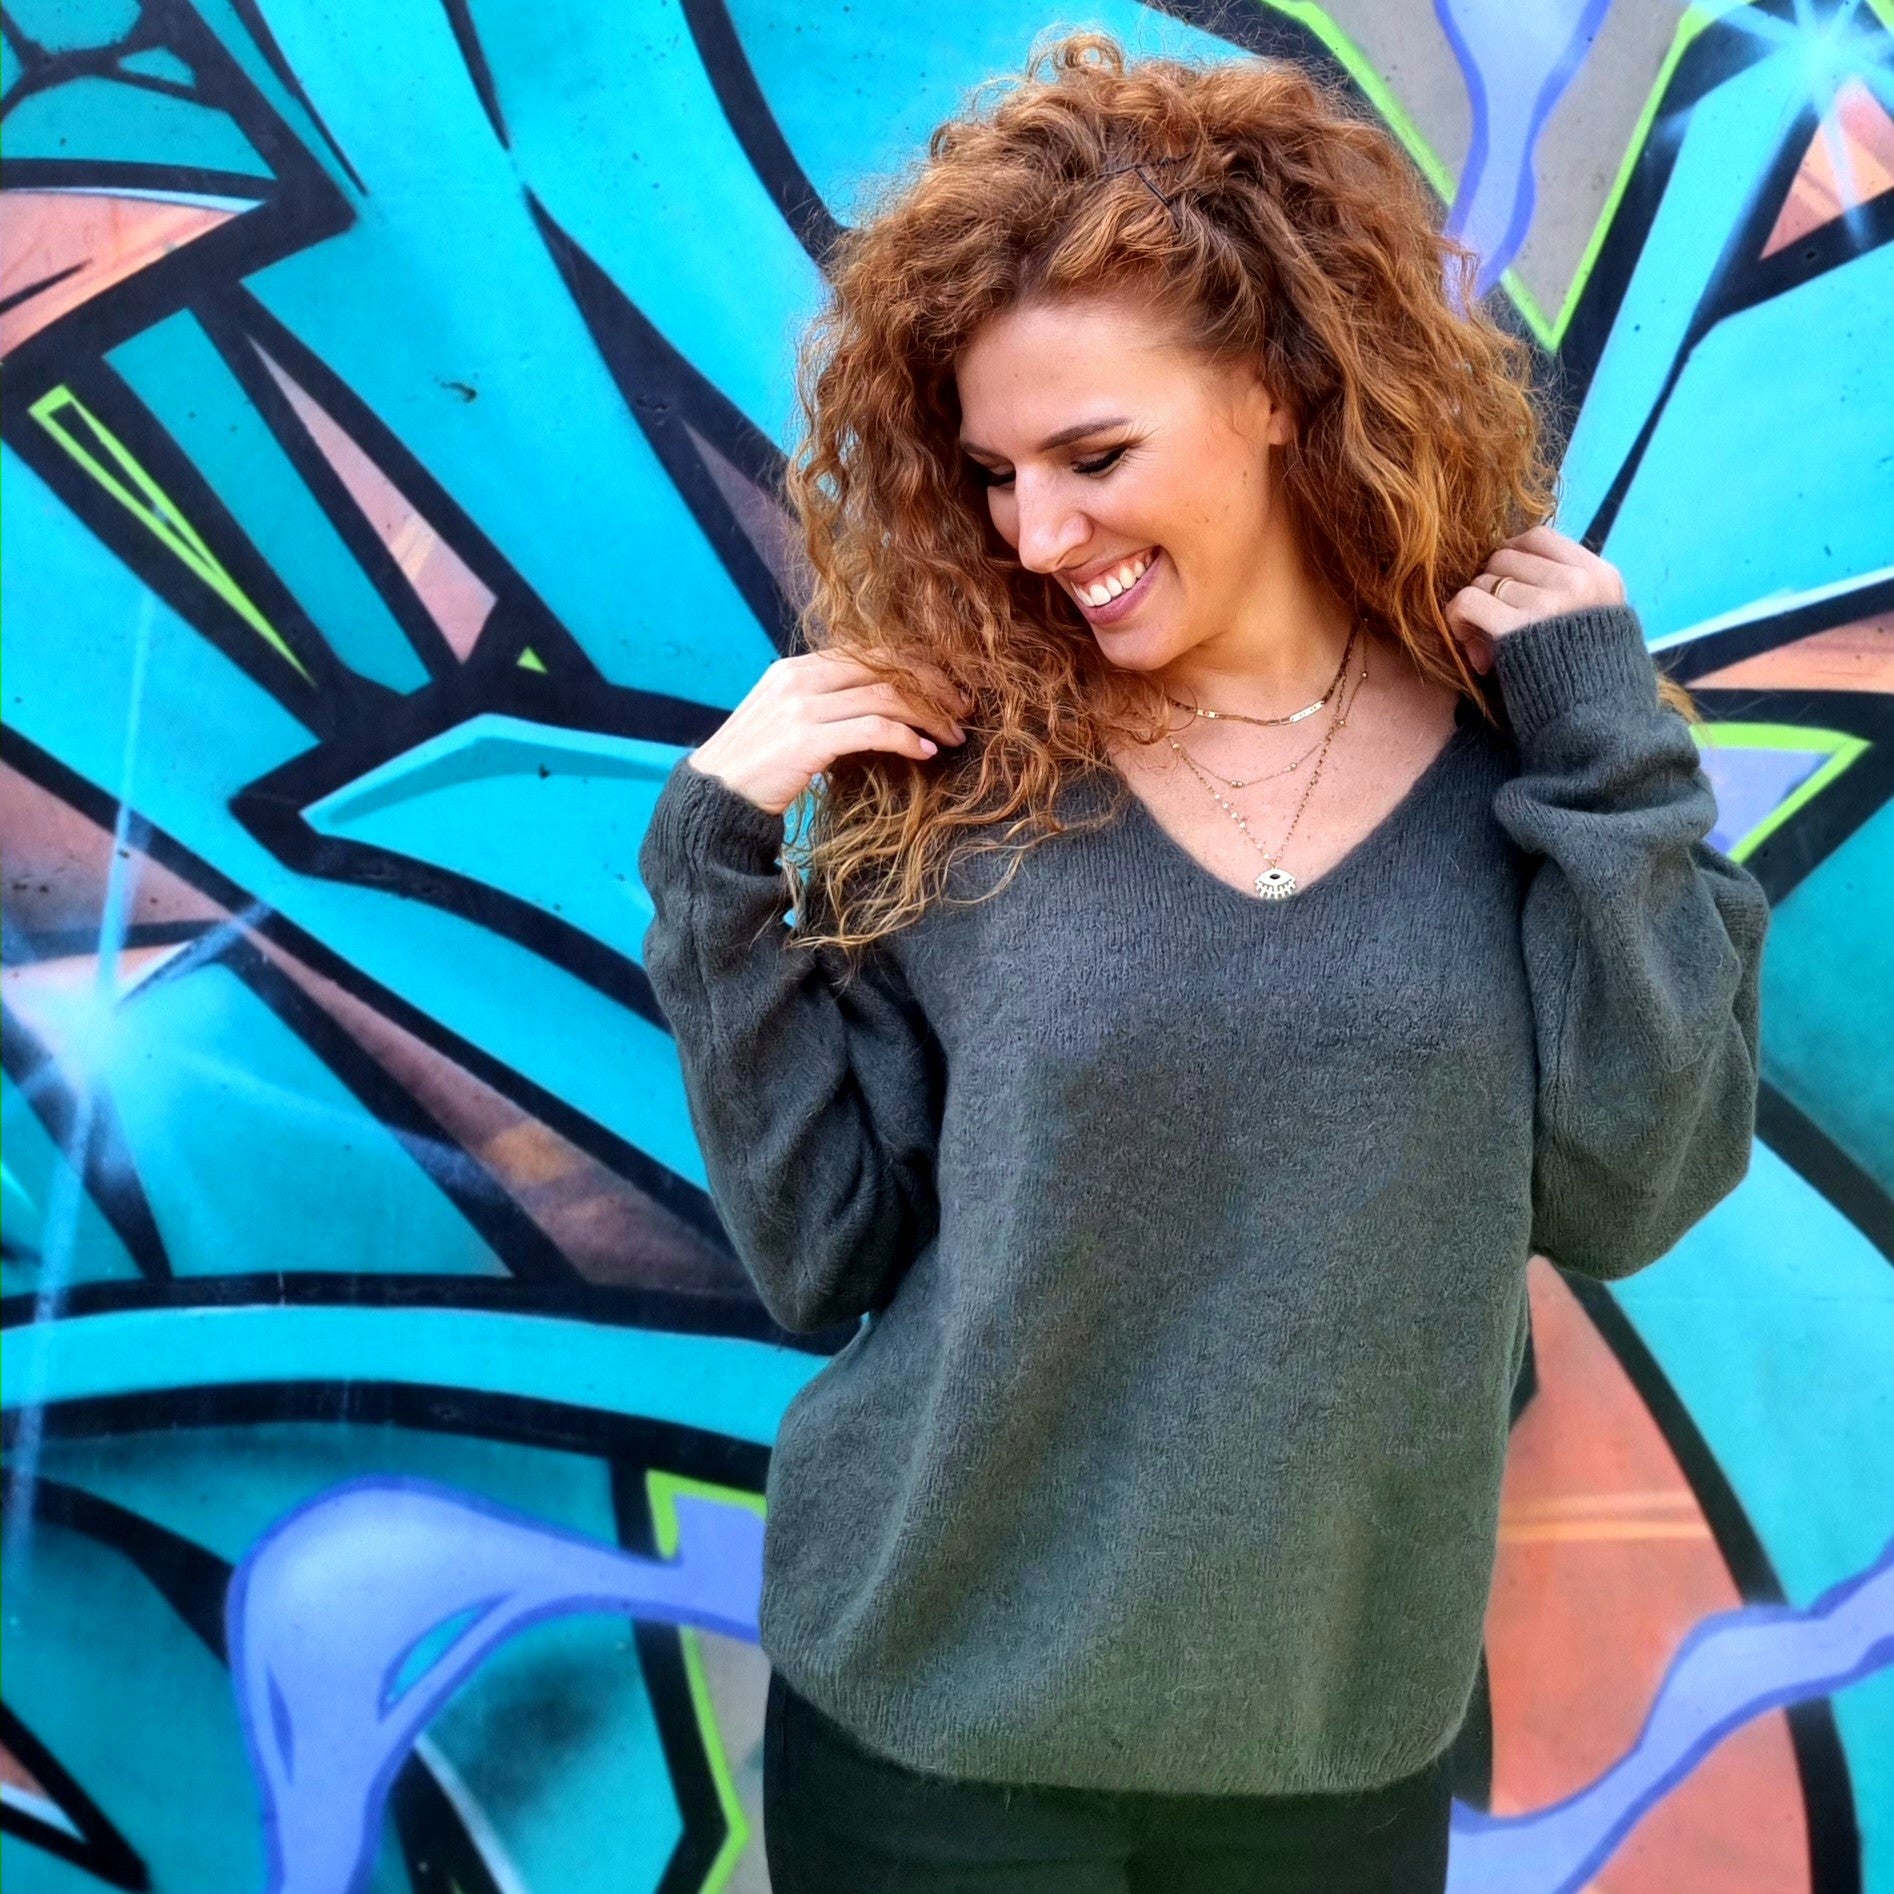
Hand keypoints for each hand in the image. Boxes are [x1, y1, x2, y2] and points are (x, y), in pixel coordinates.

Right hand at [688, 651, 971, 815]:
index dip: (917, 667)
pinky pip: (872, 729)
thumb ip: (827, 708)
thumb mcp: (789, 723)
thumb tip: (880, 712)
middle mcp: (800, 678)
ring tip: (953, 736)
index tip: (947, 689)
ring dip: (929, 715)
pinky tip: (924, 753)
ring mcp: (801, 706)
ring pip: (886, 695)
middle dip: (933, 685)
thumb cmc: (757, 768)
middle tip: (963, 709)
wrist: (716, 798)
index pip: (872, 653)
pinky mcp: (806, 739)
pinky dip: (905, 738)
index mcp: (798, 669)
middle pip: (886, 666)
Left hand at [1445, 526, 1626, 675]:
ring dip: (1474, 612)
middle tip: (1493, 625)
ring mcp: (1550, 602)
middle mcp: (1578, 582)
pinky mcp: (1519, 628)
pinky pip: (1467, 601)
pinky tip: (1469, 645)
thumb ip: (1560, 597)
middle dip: (1490, 587)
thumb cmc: (1590, 686)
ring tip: (1486, 646)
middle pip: (1504, 557)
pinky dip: (1458, 620)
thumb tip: (1495, 579)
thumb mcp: (1594, 628)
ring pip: (1483, 581)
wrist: (1598, 731)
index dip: (1510, 558)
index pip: (1539, 537)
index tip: (1505, 588)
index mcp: (1601, 577)